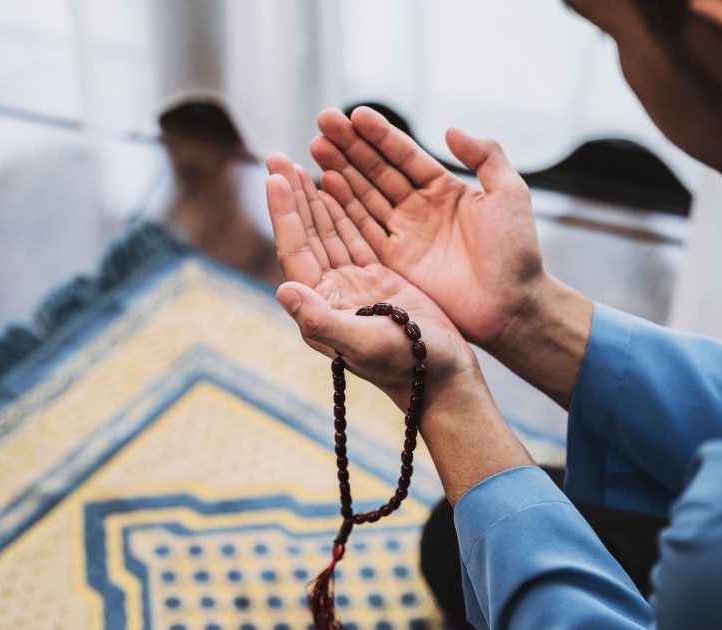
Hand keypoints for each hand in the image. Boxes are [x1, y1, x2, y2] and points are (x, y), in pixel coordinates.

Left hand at [264, 153, 478, 409]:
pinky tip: (337, 187)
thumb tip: (283, 289)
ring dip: (315, 198)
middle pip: (308, 235)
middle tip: (278, 155)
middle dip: (293, 196)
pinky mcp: (381, 282)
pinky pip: (357, 237)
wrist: (445, 381)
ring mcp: (357, 287)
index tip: (275, 175)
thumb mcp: (365, 343)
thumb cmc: (408, 367)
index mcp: (323, 306)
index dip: (284, 212)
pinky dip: (346, 210)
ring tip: (301, 162)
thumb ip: (322, 320)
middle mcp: (333, 294)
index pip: (296, 251)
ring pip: (331, 233)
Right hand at [309, 106, 548, 351]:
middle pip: (377, 171)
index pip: (405, 155)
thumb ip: (485, 156)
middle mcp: (419, 209)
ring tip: (316, 147)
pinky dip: (343, 208)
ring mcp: (405, 235)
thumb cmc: (518, 252)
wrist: (513, 305)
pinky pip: (363, 230)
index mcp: (445, 189)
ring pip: (365, 196)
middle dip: (350, 147)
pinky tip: (325, 185)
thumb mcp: (509, 193)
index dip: (380, 134)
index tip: (356, 114)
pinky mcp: (395, 262)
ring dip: (340, 171)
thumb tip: (450, 129)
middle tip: (324, 121)